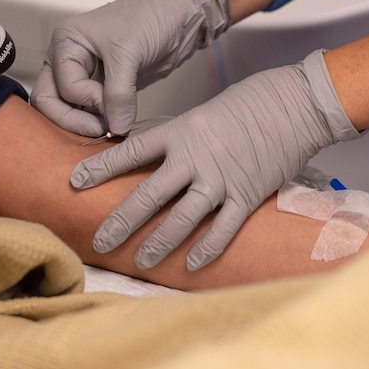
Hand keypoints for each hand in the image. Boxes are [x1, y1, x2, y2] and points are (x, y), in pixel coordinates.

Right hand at [31, 0, 229, 136]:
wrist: (181, 16)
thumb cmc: (151, 18)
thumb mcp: (129, 54)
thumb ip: (118, 95)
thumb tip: (115, 130)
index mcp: (66, 42)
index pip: (62, 87)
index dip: (87, 100)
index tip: (113, 101)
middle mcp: (69, 59)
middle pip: (51, 101)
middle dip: (73, 120)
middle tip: (101, 131)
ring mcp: (86, 74)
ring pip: (69, 110)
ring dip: (87, 124)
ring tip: (114, 129)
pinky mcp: (105, 87)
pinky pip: (92, 112)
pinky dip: (102, 122)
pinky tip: (118, 127)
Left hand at [70, 50, 361, 269]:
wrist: (293, 104)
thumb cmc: (247, 104)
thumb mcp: (201, 114)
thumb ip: (177, 140)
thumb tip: (152, 160)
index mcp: (179, 133)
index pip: (130, 152)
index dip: (101, 168)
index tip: (76, 181)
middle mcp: (194, 158)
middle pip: (149, 195)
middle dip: (121, 221)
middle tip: (100, 241)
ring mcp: (220, 179)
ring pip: (182, 218)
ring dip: (158, 243)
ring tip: (140, 261)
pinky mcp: (247, 195)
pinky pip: (223, 230)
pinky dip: (207, 250)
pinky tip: (190, 264)